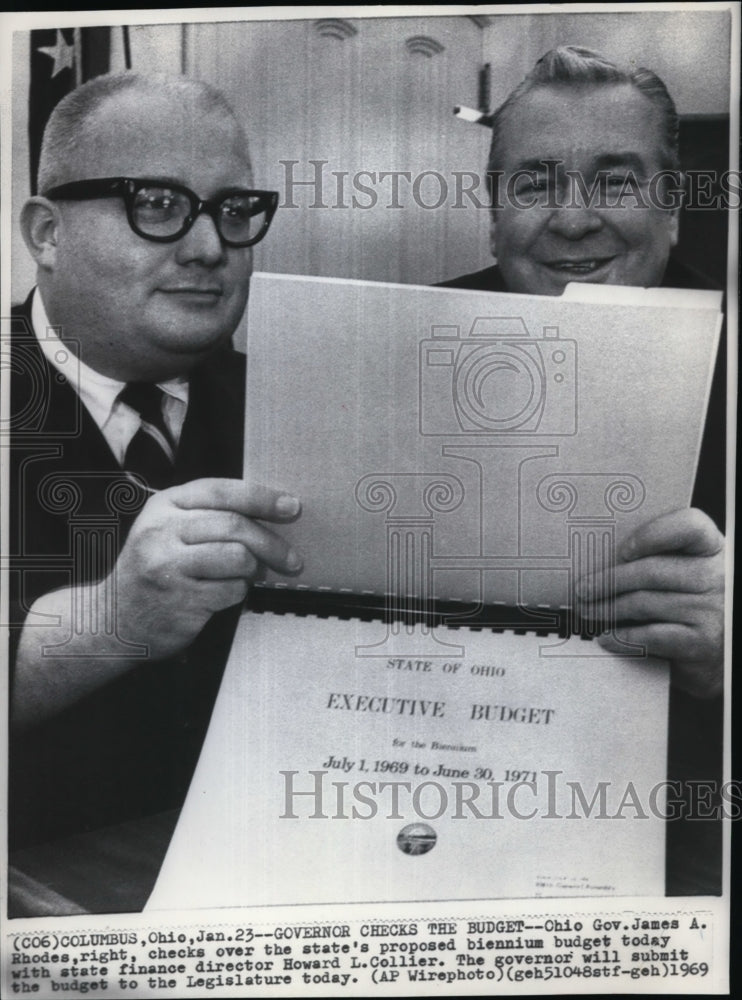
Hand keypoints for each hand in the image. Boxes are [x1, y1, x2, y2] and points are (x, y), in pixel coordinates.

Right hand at [109, 478, 301, 659]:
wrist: (113, 620)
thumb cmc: (153, 570)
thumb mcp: (168, 529)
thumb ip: (207, 515)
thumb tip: (271, 510)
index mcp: (164, 505)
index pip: (222, 491)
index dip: (262, 498)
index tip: (291, 506)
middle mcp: (162, 531)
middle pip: (235, 525)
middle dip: (272, 542)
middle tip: (292, 559)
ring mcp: (168, 567)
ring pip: (238, 557)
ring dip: (253, 569)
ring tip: (247, 576)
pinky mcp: (180, 600)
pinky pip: (232, 590)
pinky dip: (238, 593)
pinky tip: (225, 594)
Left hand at [577, 508, 724, 697]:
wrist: (722, 651)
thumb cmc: (696, 603)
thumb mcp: (689, 572)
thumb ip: (662, 558)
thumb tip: (603, 559)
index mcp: (713, 549)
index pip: (689, 526)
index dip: (653, 534)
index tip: (622, 550)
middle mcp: (717, 577)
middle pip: (652, 570)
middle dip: (609, 581)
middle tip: (583, 589)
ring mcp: (712, 610)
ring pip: (645, 603)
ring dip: (608, 608)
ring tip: (588, 610)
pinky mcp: (702, 642)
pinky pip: (652, 636)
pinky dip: (623, 637)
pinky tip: (607, 637)